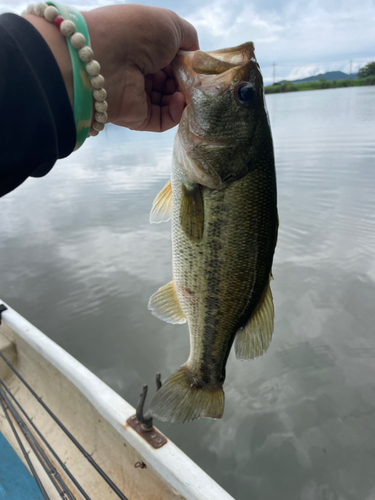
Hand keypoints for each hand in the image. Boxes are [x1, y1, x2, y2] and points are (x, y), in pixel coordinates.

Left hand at [82, 5, 198, 131]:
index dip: (185, 64)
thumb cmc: (138, 33)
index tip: (196, 65)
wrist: (107, 56)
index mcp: (144, 49)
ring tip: (188, 90)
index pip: (171, 61)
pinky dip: (176, 112)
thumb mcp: (171, 25)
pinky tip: (179, 99)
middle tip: (195, 80)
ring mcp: (139, 97)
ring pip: (170, 103)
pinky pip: (164, 120)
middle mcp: (139, 73)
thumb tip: (195, 56)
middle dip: (186, 82)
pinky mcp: (138, 118)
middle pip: (171, 83)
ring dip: (184, 97)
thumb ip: (189, 38)